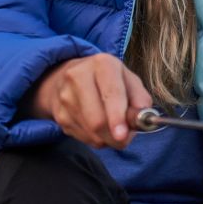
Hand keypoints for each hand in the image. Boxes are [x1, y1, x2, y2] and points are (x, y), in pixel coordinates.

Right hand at [28, 53, 153, 148]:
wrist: (67, 78)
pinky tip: (97, 127)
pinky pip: (83, 138)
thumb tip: (144, 117)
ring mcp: (65, 97)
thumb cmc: (107, 81)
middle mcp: (78, 77)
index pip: (111, 93)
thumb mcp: (128, 80)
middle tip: (125, 137)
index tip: (122, 135)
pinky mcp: (59, 115)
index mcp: (102, 64)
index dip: (117, 117)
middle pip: (98, 120)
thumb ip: (140, 98)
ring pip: (91, 132)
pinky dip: (96, 139)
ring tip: (112, 128)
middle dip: (115, 136)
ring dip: (107, 139)